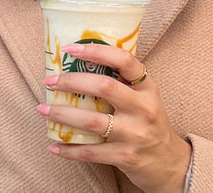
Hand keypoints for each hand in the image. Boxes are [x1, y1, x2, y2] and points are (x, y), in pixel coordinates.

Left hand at [39, 43, 191, 192]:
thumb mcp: (145, 98)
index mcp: (147, 87)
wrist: (170, 163)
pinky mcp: (126, 157)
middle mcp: (143, 108)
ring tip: (42, 109)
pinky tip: (53, 145)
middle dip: (71, 82)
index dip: (96, 51)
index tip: (69, 48)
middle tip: (49, 81)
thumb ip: (122, 83)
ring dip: (62, 114)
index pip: (124, 61)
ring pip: (91, 121)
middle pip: (104, 87)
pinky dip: (68, 149)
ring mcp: (135, 134)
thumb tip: (80, 64)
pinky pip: (90, 152)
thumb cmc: (149, 124)